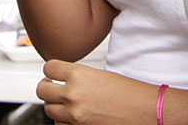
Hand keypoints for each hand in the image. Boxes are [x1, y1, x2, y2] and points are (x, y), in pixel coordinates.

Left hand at [38, 60, 152, 124]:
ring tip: (62, 102)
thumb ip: (79, 76)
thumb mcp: (101, 75)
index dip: (51, 70)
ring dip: (54, 105)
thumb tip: (64, 78)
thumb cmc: (130, 93)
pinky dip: (63, 121)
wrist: (145, 112)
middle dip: (47, 87)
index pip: (49, 68)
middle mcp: (73, 94)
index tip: (53, 73)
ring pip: (48, 109)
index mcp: (79, 75)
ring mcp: (74, 115)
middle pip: (42, 90)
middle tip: (52, 86)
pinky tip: (71, 116)